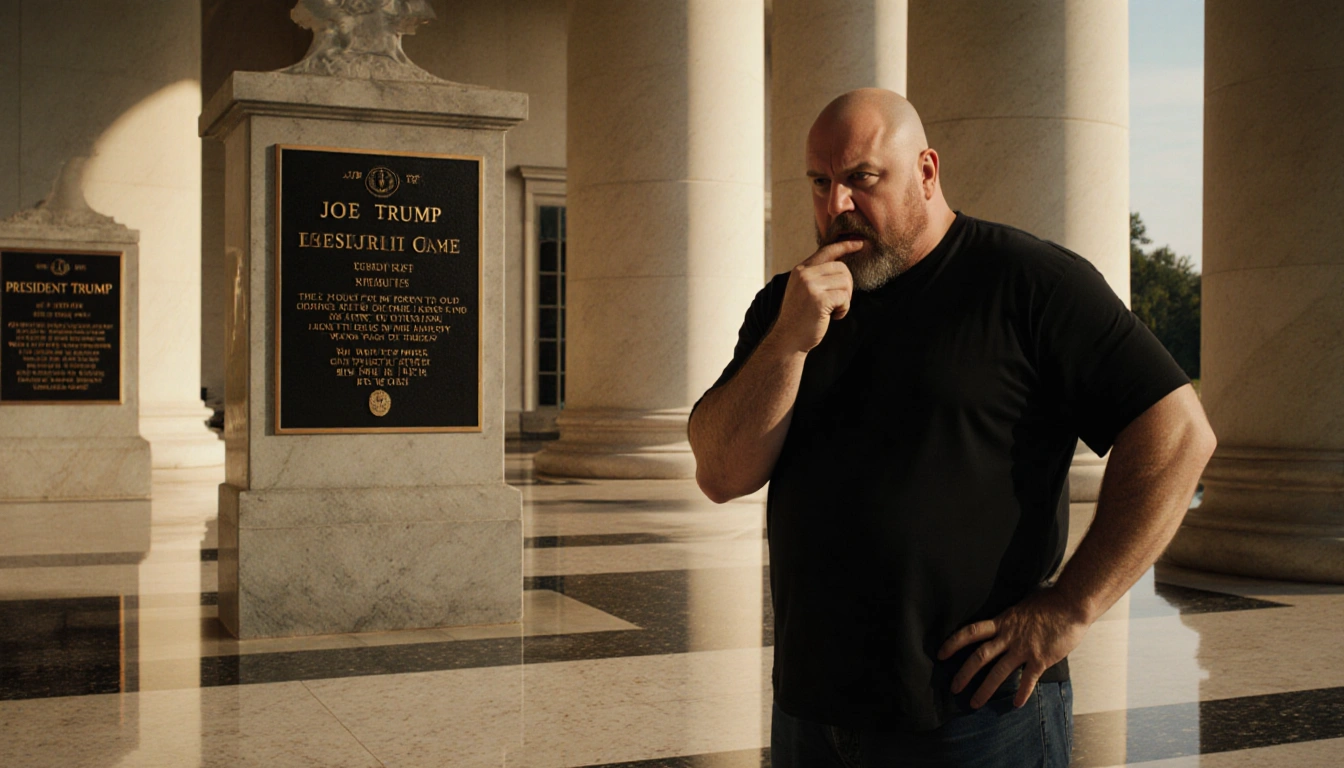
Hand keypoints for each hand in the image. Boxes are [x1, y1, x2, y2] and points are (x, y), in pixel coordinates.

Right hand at [768, 240, 862, 353]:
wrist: (788, 339)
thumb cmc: (800, 318)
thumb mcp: (803, 290)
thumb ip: (816, 276)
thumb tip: (841, 266)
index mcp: (800, 270)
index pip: (827, 251)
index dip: (845, 246)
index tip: (860, 243)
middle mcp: (804, 274)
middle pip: (842, 268)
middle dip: (847, 286)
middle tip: (839, 302)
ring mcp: (810, 286)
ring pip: (845, 282)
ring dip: (845, 300)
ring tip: (833, 311)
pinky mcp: (818, 300)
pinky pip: (844, 298)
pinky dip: (843, 310)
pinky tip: (833, 317)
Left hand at [938, 589, 1089, 708]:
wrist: (1071, 605)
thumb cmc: (1049, 602)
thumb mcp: (1021, 606)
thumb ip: (1010, 618)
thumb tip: (1002, 623)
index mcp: (1002, 622)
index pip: (971, 632)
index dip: (953, 643)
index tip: (941, 653)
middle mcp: (1009, 636)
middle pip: (979, 657)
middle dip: (964, 674)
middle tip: (954, 688)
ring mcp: (1024, 649)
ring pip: (998, 672)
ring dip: (985, 690)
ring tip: (975, 703)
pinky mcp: (1040, 659)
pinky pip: (1028, 680)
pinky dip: (1021, 693)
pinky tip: (1015, 704)